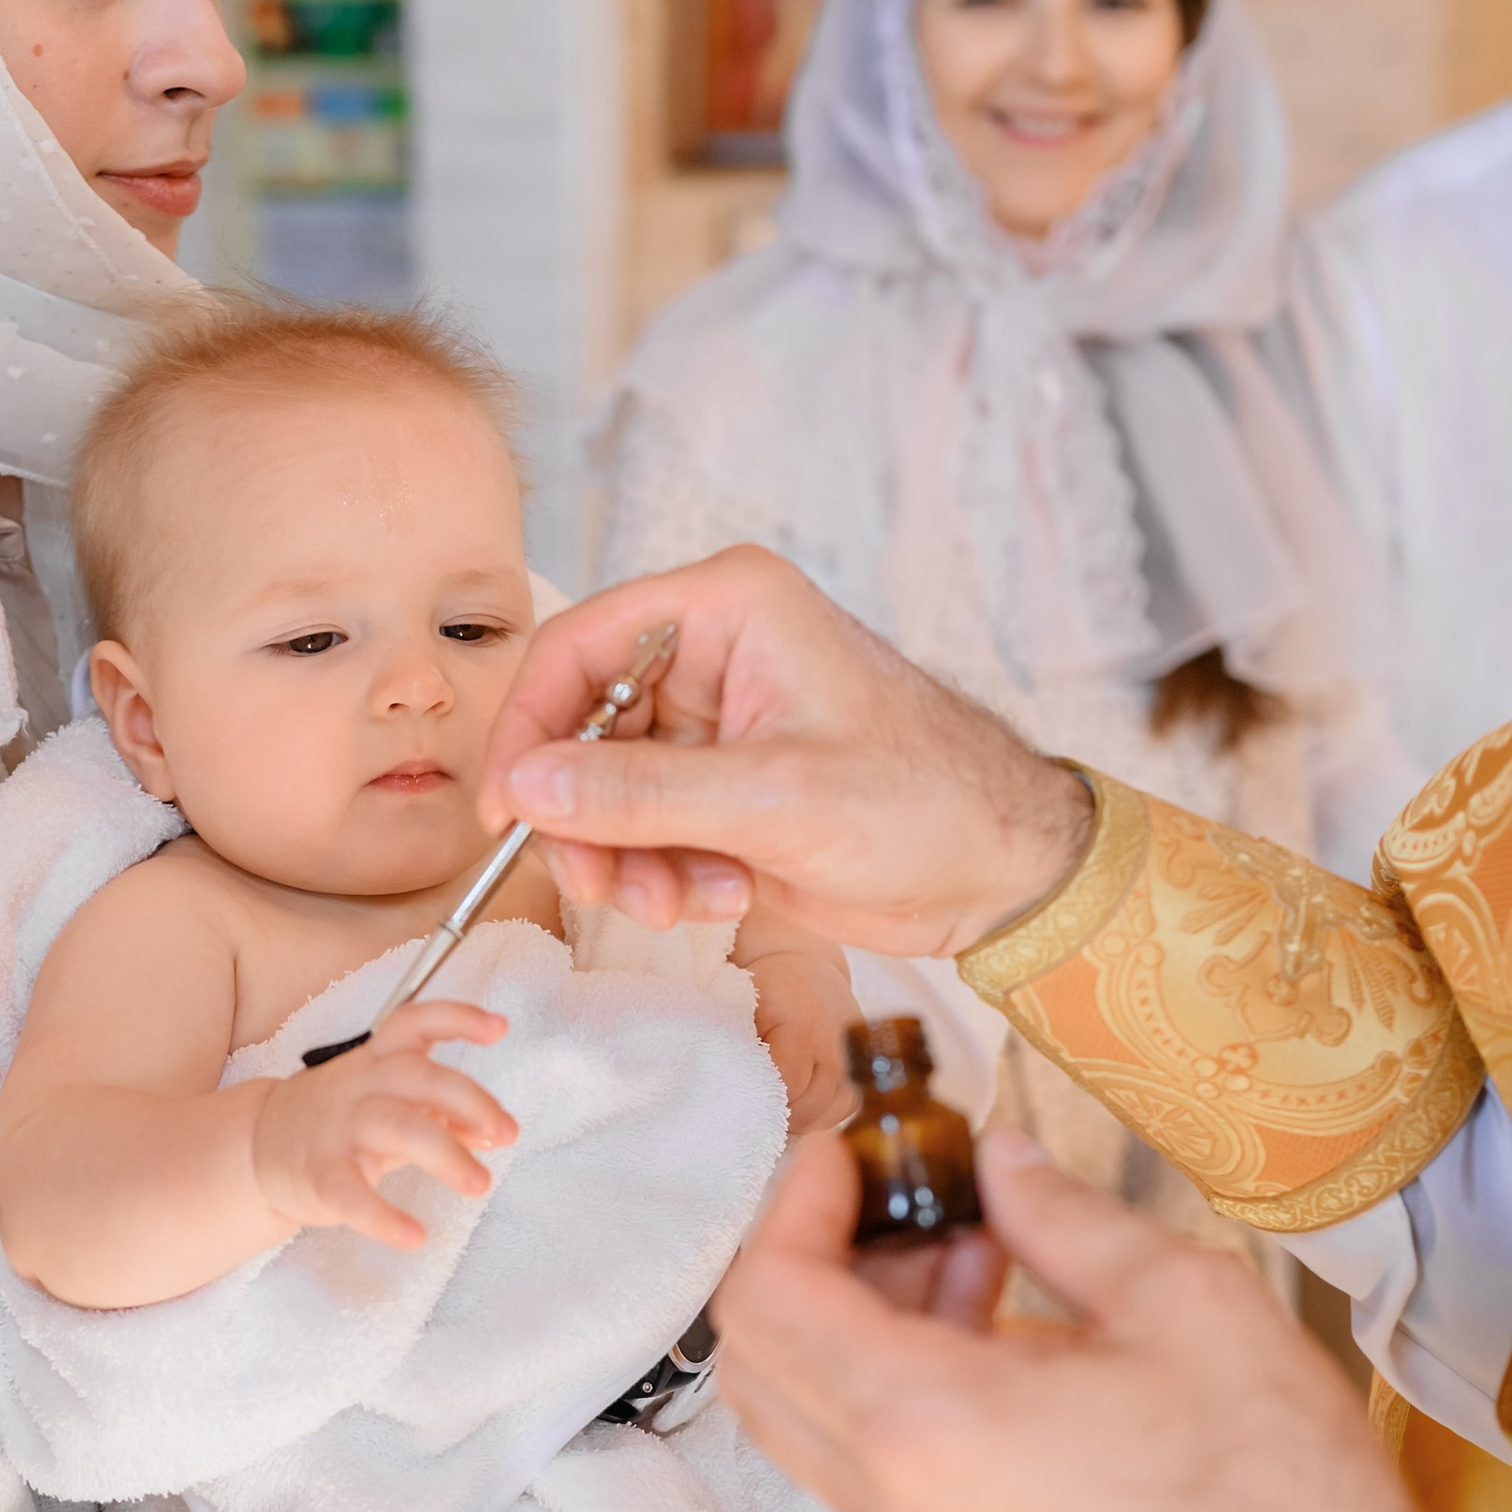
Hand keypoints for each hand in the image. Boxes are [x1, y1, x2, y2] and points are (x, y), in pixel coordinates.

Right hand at [248, 1001, 513, 1250]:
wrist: (257, 1148)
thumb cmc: (336, 1120)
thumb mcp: (386, 1102)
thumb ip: (438, 1110)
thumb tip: (491, 1129)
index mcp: (376, 1061)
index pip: (415, 1023)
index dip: (457, 1019)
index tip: (498, 1029)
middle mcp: (358, 1086)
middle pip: (419, 1077)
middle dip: (472, 1102)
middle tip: (506, 1133)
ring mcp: (337, 1129)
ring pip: (398, 1127)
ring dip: (447, 1155)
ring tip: (479, 1184)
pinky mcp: (320, 1175)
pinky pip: (353, 1194)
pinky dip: (385, 1217)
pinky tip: (414, 1236)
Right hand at [478, 551, 1093, 955]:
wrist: (1003, 873)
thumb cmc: (927, 804)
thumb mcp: (776, 802)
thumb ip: (643, 794)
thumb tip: (530, 785)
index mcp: (729, 608)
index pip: (579, 646)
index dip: (529, 729)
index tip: (508, 813)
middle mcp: (714, 652)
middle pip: (582, 726)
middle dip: (585, 818)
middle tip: (599, 888)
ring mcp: (718, 723)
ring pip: (608, 789)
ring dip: (626, 859)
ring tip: (678, 903)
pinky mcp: (727, 786)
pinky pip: (648, 828)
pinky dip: (666, 874)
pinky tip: (726, 896)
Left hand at [714, 1128, 1462, 1511]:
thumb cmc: (1275, 1486)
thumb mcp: (1182, 1302)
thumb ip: (1060, 1216)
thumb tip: (996, 1158)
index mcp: (922, 1426)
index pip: (763, 1297)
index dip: (790, 1202)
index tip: (853, 1149)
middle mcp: (884, 1504)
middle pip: (756, 1356)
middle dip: (807, 1253)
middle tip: (902, 1191)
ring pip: (800, 1412)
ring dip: (845, 1318)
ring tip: (969, 1246)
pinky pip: (860, 1463)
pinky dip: (882, 1383)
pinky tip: (993, 1326)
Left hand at [741, 944, 858, 1134]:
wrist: (805, 969)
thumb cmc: (769, 991)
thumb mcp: (747, 1011)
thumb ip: (743, 1050)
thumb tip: (733, 1092)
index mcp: (803, 1031)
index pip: (787, 1088)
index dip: (764, 1103)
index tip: (745, 1103)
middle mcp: (836, 1048)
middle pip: (810, 1106)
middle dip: (782, 1115)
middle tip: (758, 1113)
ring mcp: (853, 1059)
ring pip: (831, 1112)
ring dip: (804, 1119)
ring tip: (780, 1110)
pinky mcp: (862, 1066)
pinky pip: (847, 1106)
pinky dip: (825, 1113)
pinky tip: (804, 1106)